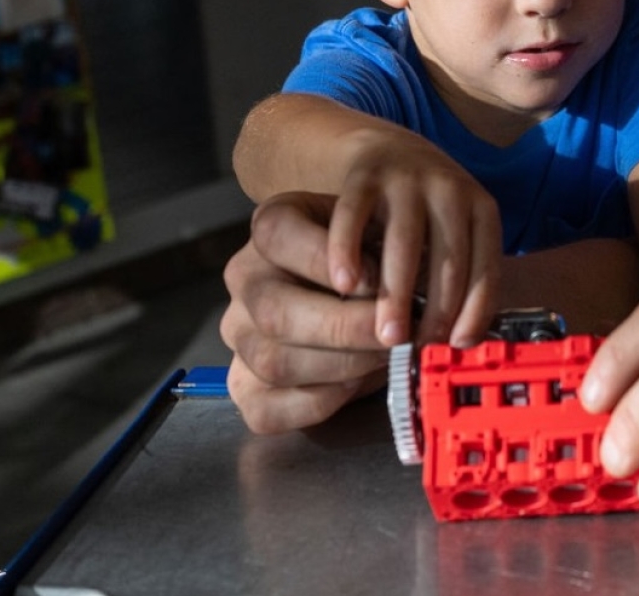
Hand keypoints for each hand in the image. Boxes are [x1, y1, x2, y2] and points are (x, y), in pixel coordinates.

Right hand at [220, 191, 392, 432]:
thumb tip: (400, 298)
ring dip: (341, 367)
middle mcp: (244, 279)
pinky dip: (319, 403)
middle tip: (397, 335)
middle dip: (345, 329)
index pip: (278, 235)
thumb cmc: (375, 258)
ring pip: (273, 363)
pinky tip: (356, 385)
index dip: (325, 259)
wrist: (360, 294)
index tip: (376, 280)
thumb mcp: (381, 236)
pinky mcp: (243, 386)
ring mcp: (239, 334)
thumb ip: (384, 254)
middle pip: (275, 312)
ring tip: (386, 358)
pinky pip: (267, 410)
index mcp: (271, 227)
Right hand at [322, 129, 502, 348]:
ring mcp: (407, 180)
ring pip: (406, 242)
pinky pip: (355, 214)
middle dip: (437, 311)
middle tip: (419, 349)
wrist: (384, 148)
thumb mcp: (452, 233)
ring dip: (398, 293)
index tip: (459, 345)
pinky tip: (343, 284)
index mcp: (480, 209)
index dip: (475, 310)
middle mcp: (449, 191)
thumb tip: (458, 343)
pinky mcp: (364, 174)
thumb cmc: (422, 211)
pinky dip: (348, 249)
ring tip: (387, 335)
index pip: (486, 267)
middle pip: (450, 259)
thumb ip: (458, 276)